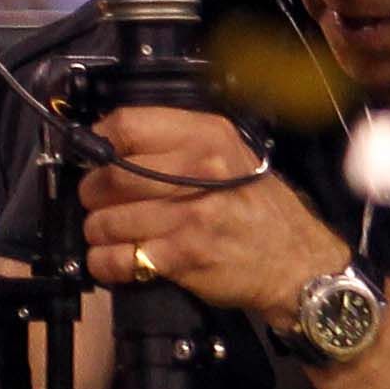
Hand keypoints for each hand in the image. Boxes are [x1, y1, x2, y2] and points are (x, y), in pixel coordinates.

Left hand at [79, 109, 350, 321]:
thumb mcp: (228, 155)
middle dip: (92, 194)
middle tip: (100, 203)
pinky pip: (117, 258)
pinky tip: (117, 260)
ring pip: (105, 220)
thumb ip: (174, 144)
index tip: (91, 156)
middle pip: (107, 176)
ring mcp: (191, 215)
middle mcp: (199, 170)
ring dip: (98, 231)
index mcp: (206, 137)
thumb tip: (105, 143)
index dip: (97, 141)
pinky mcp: (184, 255)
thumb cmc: (254, 207)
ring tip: (111, 234)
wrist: (298, 263)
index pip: (126, 124)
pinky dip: (105, 263)